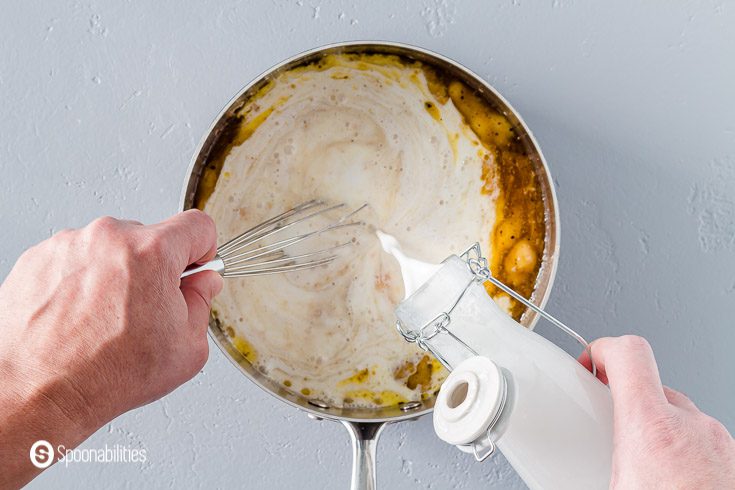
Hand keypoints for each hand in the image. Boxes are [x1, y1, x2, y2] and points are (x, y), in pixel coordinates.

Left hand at [0, 211, 221, 487]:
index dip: (203, 251)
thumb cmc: (104, 375)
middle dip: (155, 269)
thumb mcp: (186, 349)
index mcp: (152, 253)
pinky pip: (76, 259)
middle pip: (151, 239)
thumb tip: (200, 285)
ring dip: (116, 274)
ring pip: (111, 249)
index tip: (194, 268)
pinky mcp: (39, 256)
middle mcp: (109, 238)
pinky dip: (82, 282)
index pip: (198, 225)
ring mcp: (70, 244)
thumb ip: (202, 304)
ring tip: (105, 319)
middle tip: (145, 310)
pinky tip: (80, 316)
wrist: (35, 392)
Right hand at [579, 335, 734, 488]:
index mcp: (651, 428)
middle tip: (609, 427)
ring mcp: (721, 442)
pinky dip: (684, 452)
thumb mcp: (611, 487)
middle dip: (626, 403)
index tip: (590, 366)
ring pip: (681, 415)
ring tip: (643, 467)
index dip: (603, 350)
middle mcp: (692, 427)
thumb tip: (553, 483)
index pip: (628, 353)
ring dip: (658, 431)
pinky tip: (672, 482)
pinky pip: (703, 440)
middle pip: (653, 385)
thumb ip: (586, 470)